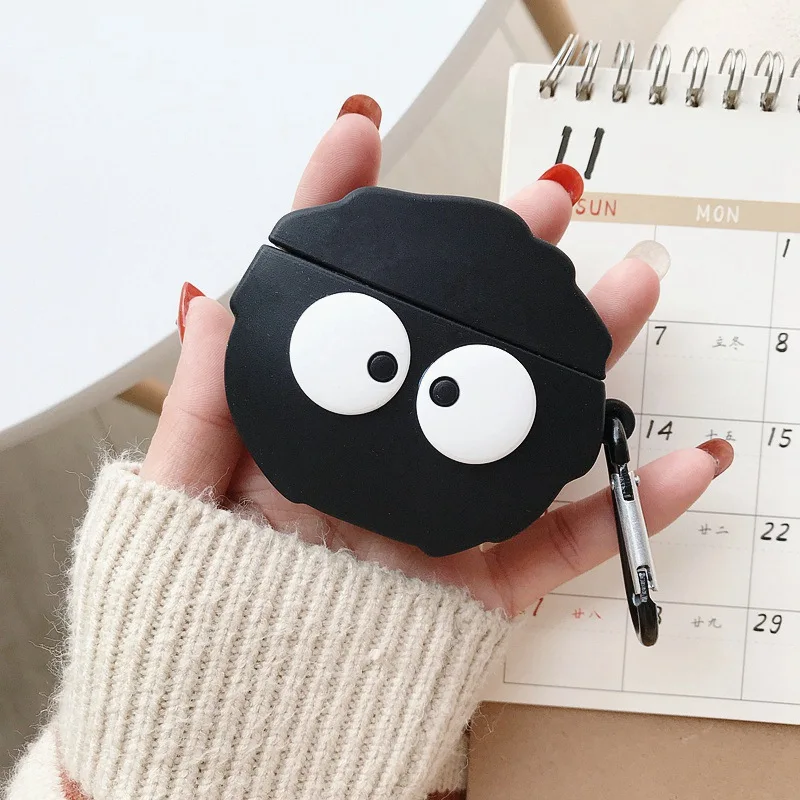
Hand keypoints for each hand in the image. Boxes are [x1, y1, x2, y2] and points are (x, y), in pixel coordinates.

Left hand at [140, 96, 731, 615]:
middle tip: (538, 207)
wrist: (228, 734)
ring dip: (582, 361)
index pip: (328, 307)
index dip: (337, 218)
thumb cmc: (186, 617)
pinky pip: (559, 546)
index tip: (358, 141)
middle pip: (447, 348)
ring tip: (626, 294)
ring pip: (518, 428)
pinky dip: (628, 510)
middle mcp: (381, 458)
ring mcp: (435, 518)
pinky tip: (679, 461)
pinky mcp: (476, 588)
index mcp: (308, 431)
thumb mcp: (175, 504)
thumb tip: (211, 303)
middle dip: (493, 268)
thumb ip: (197, 409)